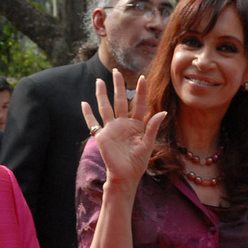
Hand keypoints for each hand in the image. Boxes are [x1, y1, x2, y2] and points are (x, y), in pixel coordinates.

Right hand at [81, 70, 165, 189]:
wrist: (125, 176)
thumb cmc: (138, 162)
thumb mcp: (148, 144)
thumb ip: (153, 127)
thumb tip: (162, 112)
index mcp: (136, 125)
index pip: (138, 104)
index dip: (140, 92)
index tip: (142, 78)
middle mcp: (123, 124)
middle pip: (120, 100)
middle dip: (118, 86)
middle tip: (116, 71)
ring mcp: (111, 129)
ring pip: (105, 107)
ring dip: (102, 94)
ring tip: (99, 81)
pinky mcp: (101, 136)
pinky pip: (92, 123)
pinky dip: (88, 114)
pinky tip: (84, 104)